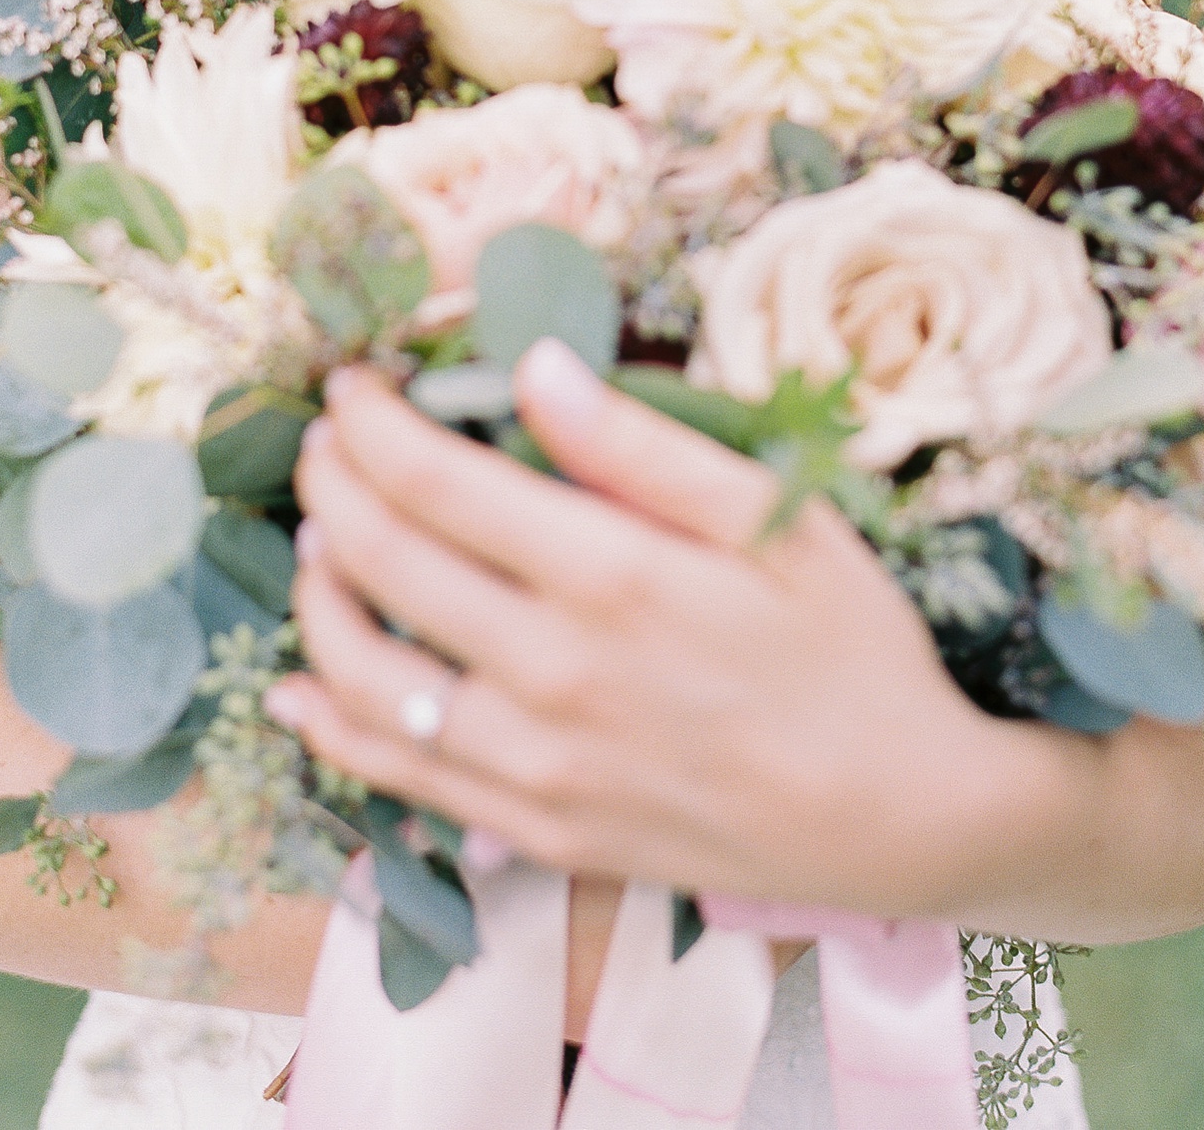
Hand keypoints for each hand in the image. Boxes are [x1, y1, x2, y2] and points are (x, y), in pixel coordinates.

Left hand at [272, 338, 1037, 912]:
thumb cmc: (848, 646)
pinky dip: (333, 728)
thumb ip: (640, 446)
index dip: (372, 423)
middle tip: (324, 440)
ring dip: (317, 596)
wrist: (901, 817)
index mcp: (612, 577)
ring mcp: (538, 770)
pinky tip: (301, 691)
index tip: (352, 384)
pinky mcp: (541, 836)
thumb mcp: (773, 518)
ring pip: (366, 679)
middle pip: (384, 563)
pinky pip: (402, 782)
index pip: (435, 481)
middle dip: (331, 484)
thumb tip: (531, 368)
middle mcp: (554, 677)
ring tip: (316, 539)